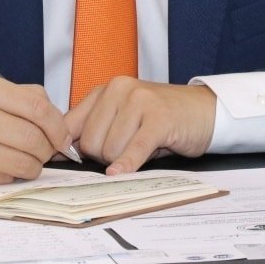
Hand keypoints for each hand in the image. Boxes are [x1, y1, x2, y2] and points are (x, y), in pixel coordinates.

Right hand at [0, 74, 73, 185]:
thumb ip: (24, 97)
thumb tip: (58, 120)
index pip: (37, 108)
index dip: (58, 126)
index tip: (63, 137)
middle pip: (33, 138)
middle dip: (48, 149)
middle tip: (46, 150)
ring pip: (23, 162)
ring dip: (34, 165)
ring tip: (28, 160)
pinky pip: (5, 177)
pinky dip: (13, 174)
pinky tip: (5, 165)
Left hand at [65, 78, 215, 174]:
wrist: (203, 110)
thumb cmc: (159, 118)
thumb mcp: (123, 116)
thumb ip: (95, 128)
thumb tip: (61, 153)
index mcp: (105, 89)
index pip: (70, 124)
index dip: (69, 149)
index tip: (70, 164)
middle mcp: (119, 89)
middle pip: (90, 142)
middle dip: (102, 157)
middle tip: (123, 153)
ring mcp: (140, 101)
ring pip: (110, 149)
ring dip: (121, 161)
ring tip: (139, 150)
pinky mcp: (159, 119)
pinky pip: (134, 148)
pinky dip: (127, 164)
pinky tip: (121, 173)